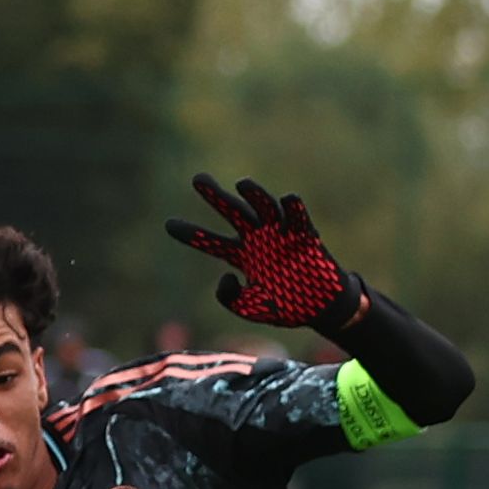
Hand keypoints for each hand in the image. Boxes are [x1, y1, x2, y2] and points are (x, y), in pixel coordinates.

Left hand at [167, 173, 359, 331]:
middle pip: (232, 212)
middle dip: (215, 196)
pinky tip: (288, 199)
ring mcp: (281, 234)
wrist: (320, 309)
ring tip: (242, 184)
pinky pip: (298, 218)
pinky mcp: (304, 235)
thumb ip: (229, 298)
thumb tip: (226, 274)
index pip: (211, 242)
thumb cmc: (285, 306)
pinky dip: (293, 207)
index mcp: (242, 256)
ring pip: (263, 207)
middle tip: (198, 179)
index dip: (191, 234)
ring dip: (254, 194)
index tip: (168, 225)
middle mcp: (258, 239)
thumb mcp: (249, 309)